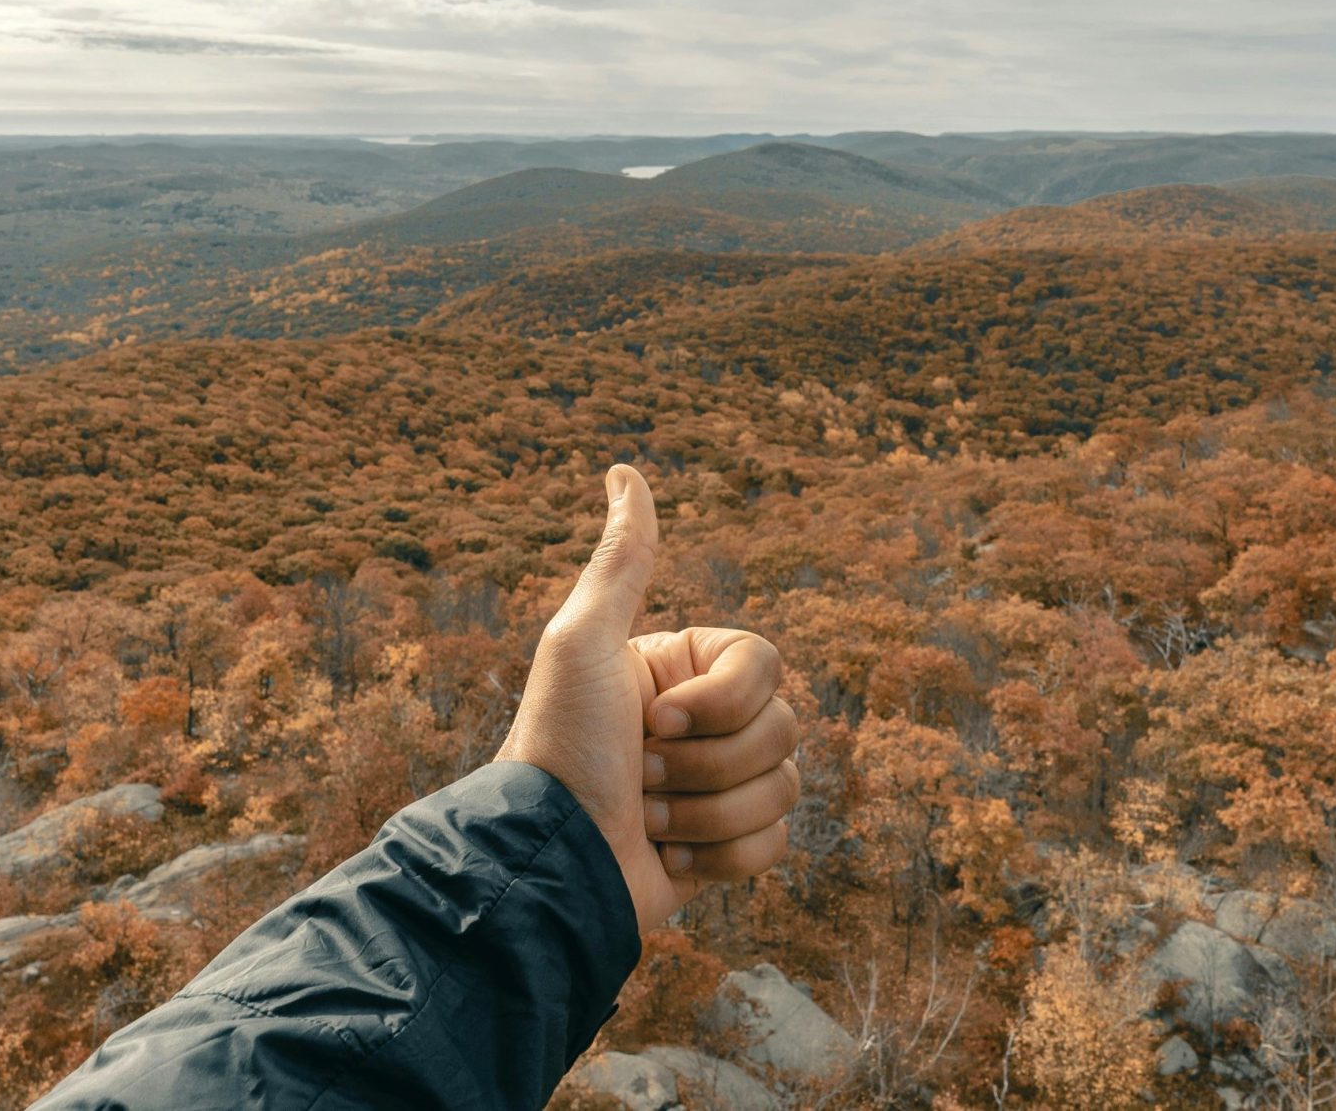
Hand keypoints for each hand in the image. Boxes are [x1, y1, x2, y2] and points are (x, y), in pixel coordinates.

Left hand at [496, 464, 799, 931]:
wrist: (552, 863)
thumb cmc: (562, 747)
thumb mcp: (581, 642)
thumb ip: (621, 562)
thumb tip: (625, 471)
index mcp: (682, 669)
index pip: (767, 665)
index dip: (721, 701)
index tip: (653, 719)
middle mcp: (705, 722)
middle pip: (783, 726)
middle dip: (707, 762)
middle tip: (640, 773)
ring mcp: (717, 786)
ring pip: (783, 785)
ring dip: (706, 810)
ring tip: (646, 817)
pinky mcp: (724, 848)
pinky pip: (777, 841)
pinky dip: (721, 856)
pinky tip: (668, 855)